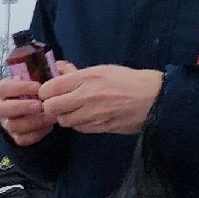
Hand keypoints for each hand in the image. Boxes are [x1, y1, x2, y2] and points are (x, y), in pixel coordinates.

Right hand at [0, 60, 75, 146]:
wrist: (42, 108)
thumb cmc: (41, 90)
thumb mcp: (46, 77)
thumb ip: (52, 71)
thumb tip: (60, 67)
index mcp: (5, 90)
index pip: (3, 88)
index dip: (19, 88)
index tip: (38, 87)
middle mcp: (2, 107)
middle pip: (1, 109)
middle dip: (21, 107)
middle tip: (40, 105)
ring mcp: (7, 123)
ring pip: (12, 126)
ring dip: (32, 122)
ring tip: (50, 116)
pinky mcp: (16, 136)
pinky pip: (22, 139)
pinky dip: (36, 134)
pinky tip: (49, 127)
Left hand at [40, 64, 161, 134]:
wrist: (153, 98)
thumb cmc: (127, 80)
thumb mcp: (102, 70)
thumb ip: (77, 73)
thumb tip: (58, 69)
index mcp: (87, 77)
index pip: (50, 88)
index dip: (45, 91)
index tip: (49, 92)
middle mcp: (87, 96)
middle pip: (51, 107)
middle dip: (51, 106)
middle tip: (58, 103)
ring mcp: (93, 114)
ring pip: (63, 120)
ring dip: (65, 116)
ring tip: (74, 109)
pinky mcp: (100, 127)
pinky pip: (78, 128)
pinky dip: (78, 124)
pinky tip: (87, 117)